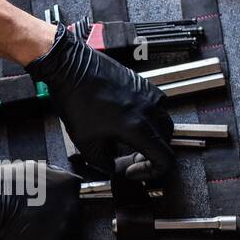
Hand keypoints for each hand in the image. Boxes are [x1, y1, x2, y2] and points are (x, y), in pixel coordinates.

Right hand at [0, 160, 81, 239]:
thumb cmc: (3, 186)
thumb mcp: (34, 168)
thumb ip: (54, 176)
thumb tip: (61, 182)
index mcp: (69, 186)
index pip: (76, 194)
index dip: (61, 199)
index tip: (52, 202)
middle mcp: (70, 208)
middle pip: (71, 215)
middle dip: (55, 215)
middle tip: (35, 213)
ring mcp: (61, 230)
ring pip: (60, 233)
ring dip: (47, 231)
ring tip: (28, 223)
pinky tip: (25, 235)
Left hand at [25, 24, 174, 178]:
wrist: (72, 67)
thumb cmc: (76, 99)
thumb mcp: (85, 143)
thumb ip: (103, 162)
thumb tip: (111, 168)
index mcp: (138, 128)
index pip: (165, 160)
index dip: (151, 172)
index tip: (132, 171)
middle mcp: (150, 111)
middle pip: (166, 143)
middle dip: (149, 155)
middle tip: (128, 158)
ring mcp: (149, 95)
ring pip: (164, 124)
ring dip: (151, 137)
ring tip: (129, 140)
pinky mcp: (144, 85)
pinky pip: (157, 107)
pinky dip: (149, 119)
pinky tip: (128, 120)